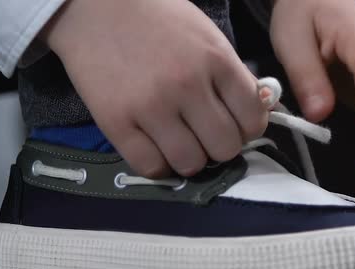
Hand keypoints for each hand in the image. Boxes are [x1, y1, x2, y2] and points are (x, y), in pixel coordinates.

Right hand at [41, 0, 267, 177]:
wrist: (95, 7)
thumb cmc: (158, 20)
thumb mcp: (207, 36)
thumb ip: (234, 75)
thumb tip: (259, 113)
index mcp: (217, 60)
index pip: (253, 120)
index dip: (246, 129)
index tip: (232, 125)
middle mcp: (188, 85)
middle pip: (225, 148)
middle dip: (219, 147)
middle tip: (204, 135)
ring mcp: (151, 106)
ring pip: (191, 164)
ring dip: (189, 159)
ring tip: (178, 142)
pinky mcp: (116, 122)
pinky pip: (150, 168)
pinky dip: (158, 165)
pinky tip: (155, 148)